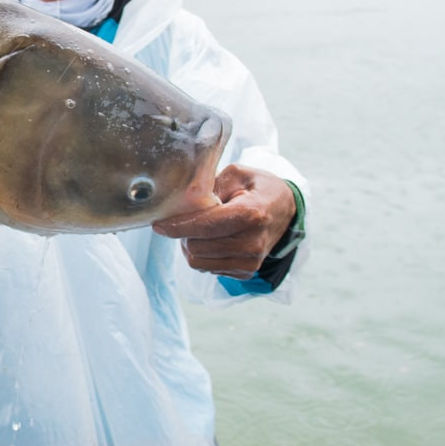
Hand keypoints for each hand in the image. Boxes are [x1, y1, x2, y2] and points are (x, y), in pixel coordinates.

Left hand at [152, 165, 296, 277]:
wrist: (286, 210)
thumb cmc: (259, 188)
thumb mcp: (237, 174)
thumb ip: (210, 185)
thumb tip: (182, 200)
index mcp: (251, 214)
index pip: (205, 226)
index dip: (178, 227)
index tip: (159, 225)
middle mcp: (252, 242)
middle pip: (197, 247)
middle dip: (184, 233)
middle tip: (186, 220)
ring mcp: (250, 261)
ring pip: (198, 261)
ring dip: (190, 246)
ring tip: (199, 230)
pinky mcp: (246, 272)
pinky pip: (208, 268)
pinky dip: (203, 255)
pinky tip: (212, 240)